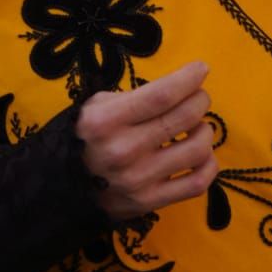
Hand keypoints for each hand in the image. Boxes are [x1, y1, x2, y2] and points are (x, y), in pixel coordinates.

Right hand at [76, 62, 217, 223]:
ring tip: (196, 128)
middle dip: (200, 100)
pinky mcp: (149, 202)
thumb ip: (136, 97)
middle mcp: (123, 150)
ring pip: (197, 149)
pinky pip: (197, 183)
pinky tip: (203, 155)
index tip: (201, 69)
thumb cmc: (87, 138)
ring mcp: (138, 180)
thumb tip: (180, 88)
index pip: (162, 95)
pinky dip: (209, 165)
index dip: (189, 78)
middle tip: (198, 98)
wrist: (61, 188)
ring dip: (204, 131)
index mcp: (106, 121)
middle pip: (184, 117)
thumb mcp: (98, 107)